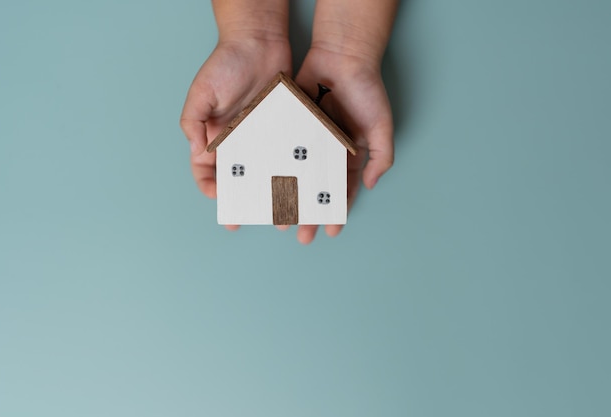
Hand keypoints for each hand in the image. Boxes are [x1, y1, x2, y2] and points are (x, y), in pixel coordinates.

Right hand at [180, 37, 290, 229]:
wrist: (260, 41)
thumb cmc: (226, 63)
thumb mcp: (202, 92)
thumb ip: (194, 123)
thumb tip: (199, 153)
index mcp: (212, 135)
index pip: (206, 171)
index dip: (211, 188)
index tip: (221, 201)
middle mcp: (236, 141)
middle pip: (236, 177)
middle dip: (240, 198)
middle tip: (250, 215)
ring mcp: (260, 137)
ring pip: (262, 172)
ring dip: (266, 189)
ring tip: (276, 205)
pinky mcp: (281, 129)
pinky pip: (283, 154)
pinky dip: (286, 170)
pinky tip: (294, 182)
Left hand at [289, 46, 393, 243]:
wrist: (341, 55)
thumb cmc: (365, 90)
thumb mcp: (382, 125)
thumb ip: (381, 157)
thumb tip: (370, 186)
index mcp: (348, 155)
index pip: (342, 191)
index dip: (336, 211)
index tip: (330, 231)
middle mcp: (325, 152)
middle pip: (315, 189)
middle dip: (309, 213)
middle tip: (300, 235)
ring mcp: (306, 140)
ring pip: (294, 176)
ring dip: (288, 198)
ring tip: (279, 219)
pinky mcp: (288, 126)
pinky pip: (279, 152)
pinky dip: (273, 169)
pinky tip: (266, 187)